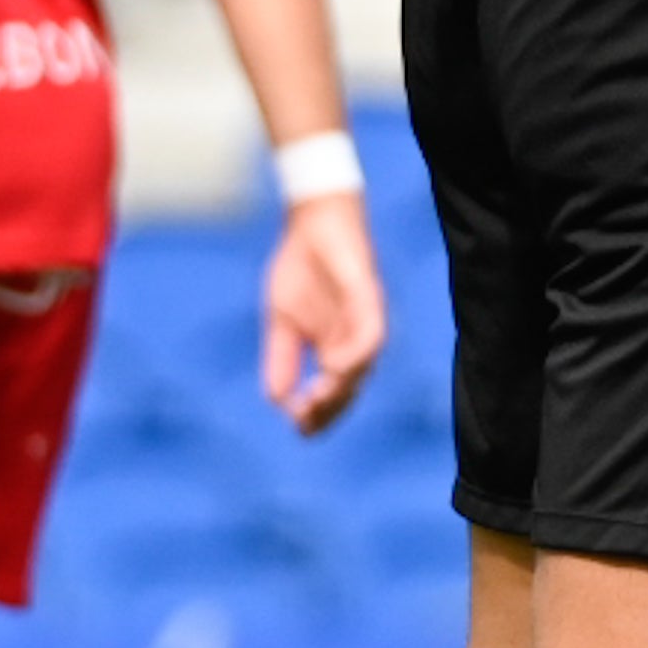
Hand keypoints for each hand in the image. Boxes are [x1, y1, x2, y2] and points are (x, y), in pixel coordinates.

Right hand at [262, 192, 387, 433]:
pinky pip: (371, 332)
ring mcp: (364, 318)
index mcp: (335, 347)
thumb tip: (276, 400)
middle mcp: (354, 338)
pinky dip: (355, 354)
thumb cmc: (299, 266)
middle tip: (304, 421)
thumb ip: (282, 358)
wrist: (309, 220)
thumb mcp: (281, 320)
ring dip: (342, 388)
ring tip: (316, 399)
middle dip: (329, 411)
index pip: (336, 394)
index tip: (298, 427)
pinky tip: (333, 366)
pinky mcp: (368, 295)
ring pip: (365, 365)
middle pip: (351, 388)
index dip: (321, 416)